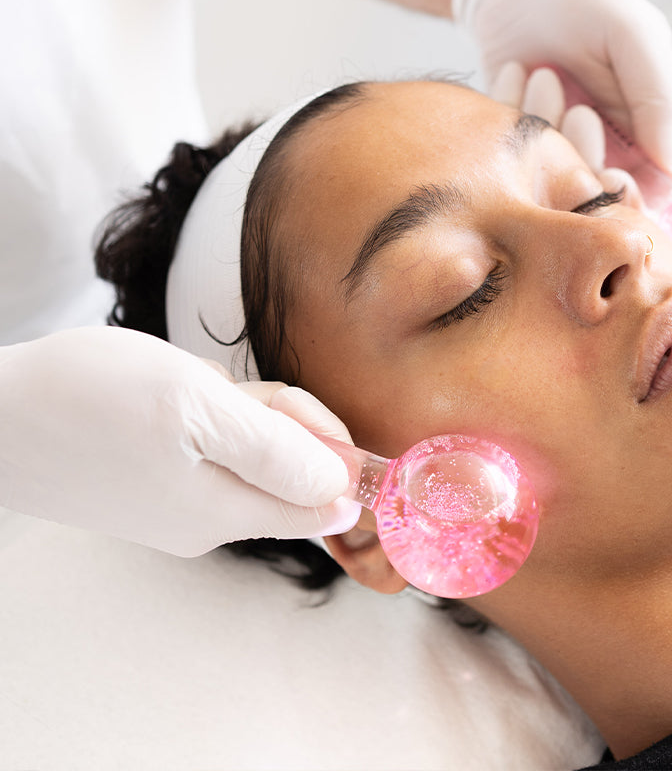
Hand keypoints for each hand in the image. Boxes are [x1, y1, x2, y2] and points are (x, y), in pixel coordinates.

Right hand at [0, 327, 359, 555]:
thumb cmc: (90, 401)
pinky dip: (200, 409)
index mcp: (225, 512)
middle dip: (273, 414)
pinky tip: (163, 394)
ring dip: (232, 405)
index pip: (325, 502)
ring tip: (182, 387)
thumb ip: (277, 454)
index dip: (333, 449)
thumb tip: (344, 493)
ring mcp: (175, 503)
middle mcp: (206, 520)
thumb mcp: (198, 409)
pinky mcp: (151, 482)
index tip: (297, 409)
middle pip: (288, 467)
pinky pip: (208, 443)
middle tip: (227, 387)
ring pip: (248, 447)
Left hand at [453, 0, 671, 181]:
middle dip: (585, 156)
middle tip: (580, 110)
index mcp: (644, 132)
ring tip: (545, 72)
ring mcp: (556, 145)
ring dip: (548, 122)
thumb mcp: (637, 39)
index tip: (614, 176)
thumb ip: (660, 103)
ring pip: (554, 174)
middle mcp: (601, 146)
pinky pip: (512, 150)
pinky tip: (516, 70)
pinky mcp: (514, 138)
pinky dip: (514, 108)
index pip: (649, 192)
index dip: (633, 194)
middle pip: (597, 190)